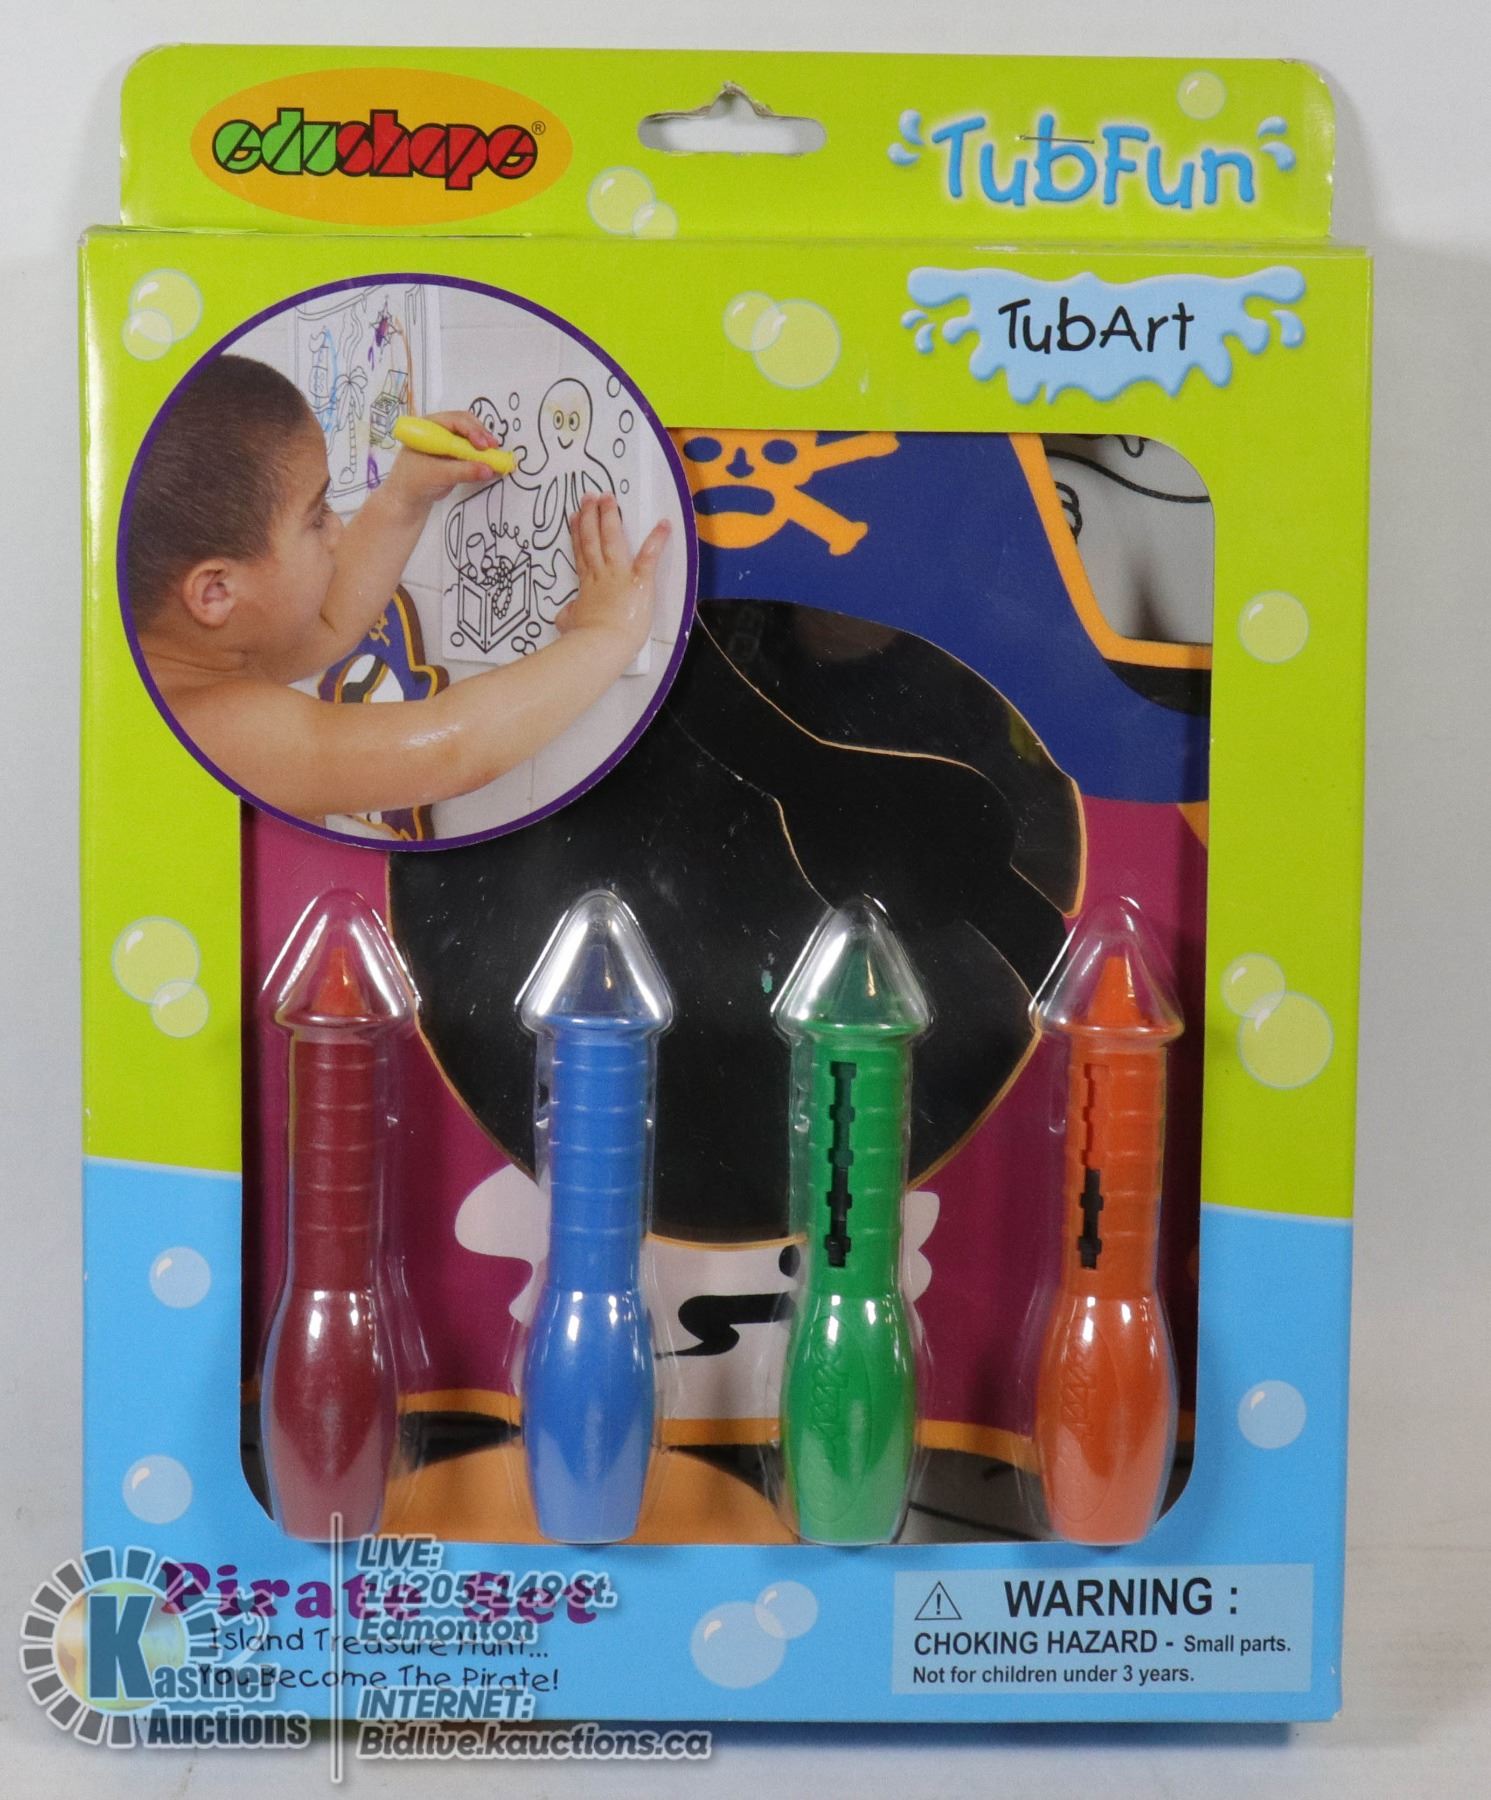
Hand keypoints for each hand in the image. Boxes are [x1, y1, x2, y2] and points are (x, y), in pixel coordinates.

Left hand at [383, 410, 503, 511]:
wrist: (406, 499)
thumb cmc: (412, 482)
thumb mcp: (437, 475)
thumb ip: (463, 471)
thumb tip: (489, 469)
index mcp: (429, 427)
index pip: (455, 420)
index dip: (472, 430)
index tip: (483, 445)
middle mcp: (440, 431)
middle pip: (466, 425)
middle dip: (481, 436)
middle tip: (493, 449)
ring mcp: (448, 443)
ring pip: (471, 437)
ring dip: (484, 446)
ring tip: (494, 458)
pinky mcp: (454, 456)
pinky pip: (471, 452)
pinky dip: (481, 457)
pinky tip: (490, 464)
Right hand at [556, 495, 668, 658]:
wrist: (602, 643)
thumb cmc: (585, 639)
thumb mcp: (569, 623)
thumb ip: (569, 614)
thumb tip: (568, 612)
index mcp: (587, 585)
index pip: (582, 553)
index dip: (578, 533)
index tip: (576, 517)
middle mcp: (602, 574)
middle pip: (594, 540)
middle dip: (592, 516)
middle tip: (589, 496)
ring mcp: (620, 574)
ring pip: (613, 540)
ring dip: (611, 518)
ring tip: (608, 498)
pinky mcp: (640, 581)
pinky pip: (649, 556)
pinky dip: (658, 540)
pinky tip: (664, 524)